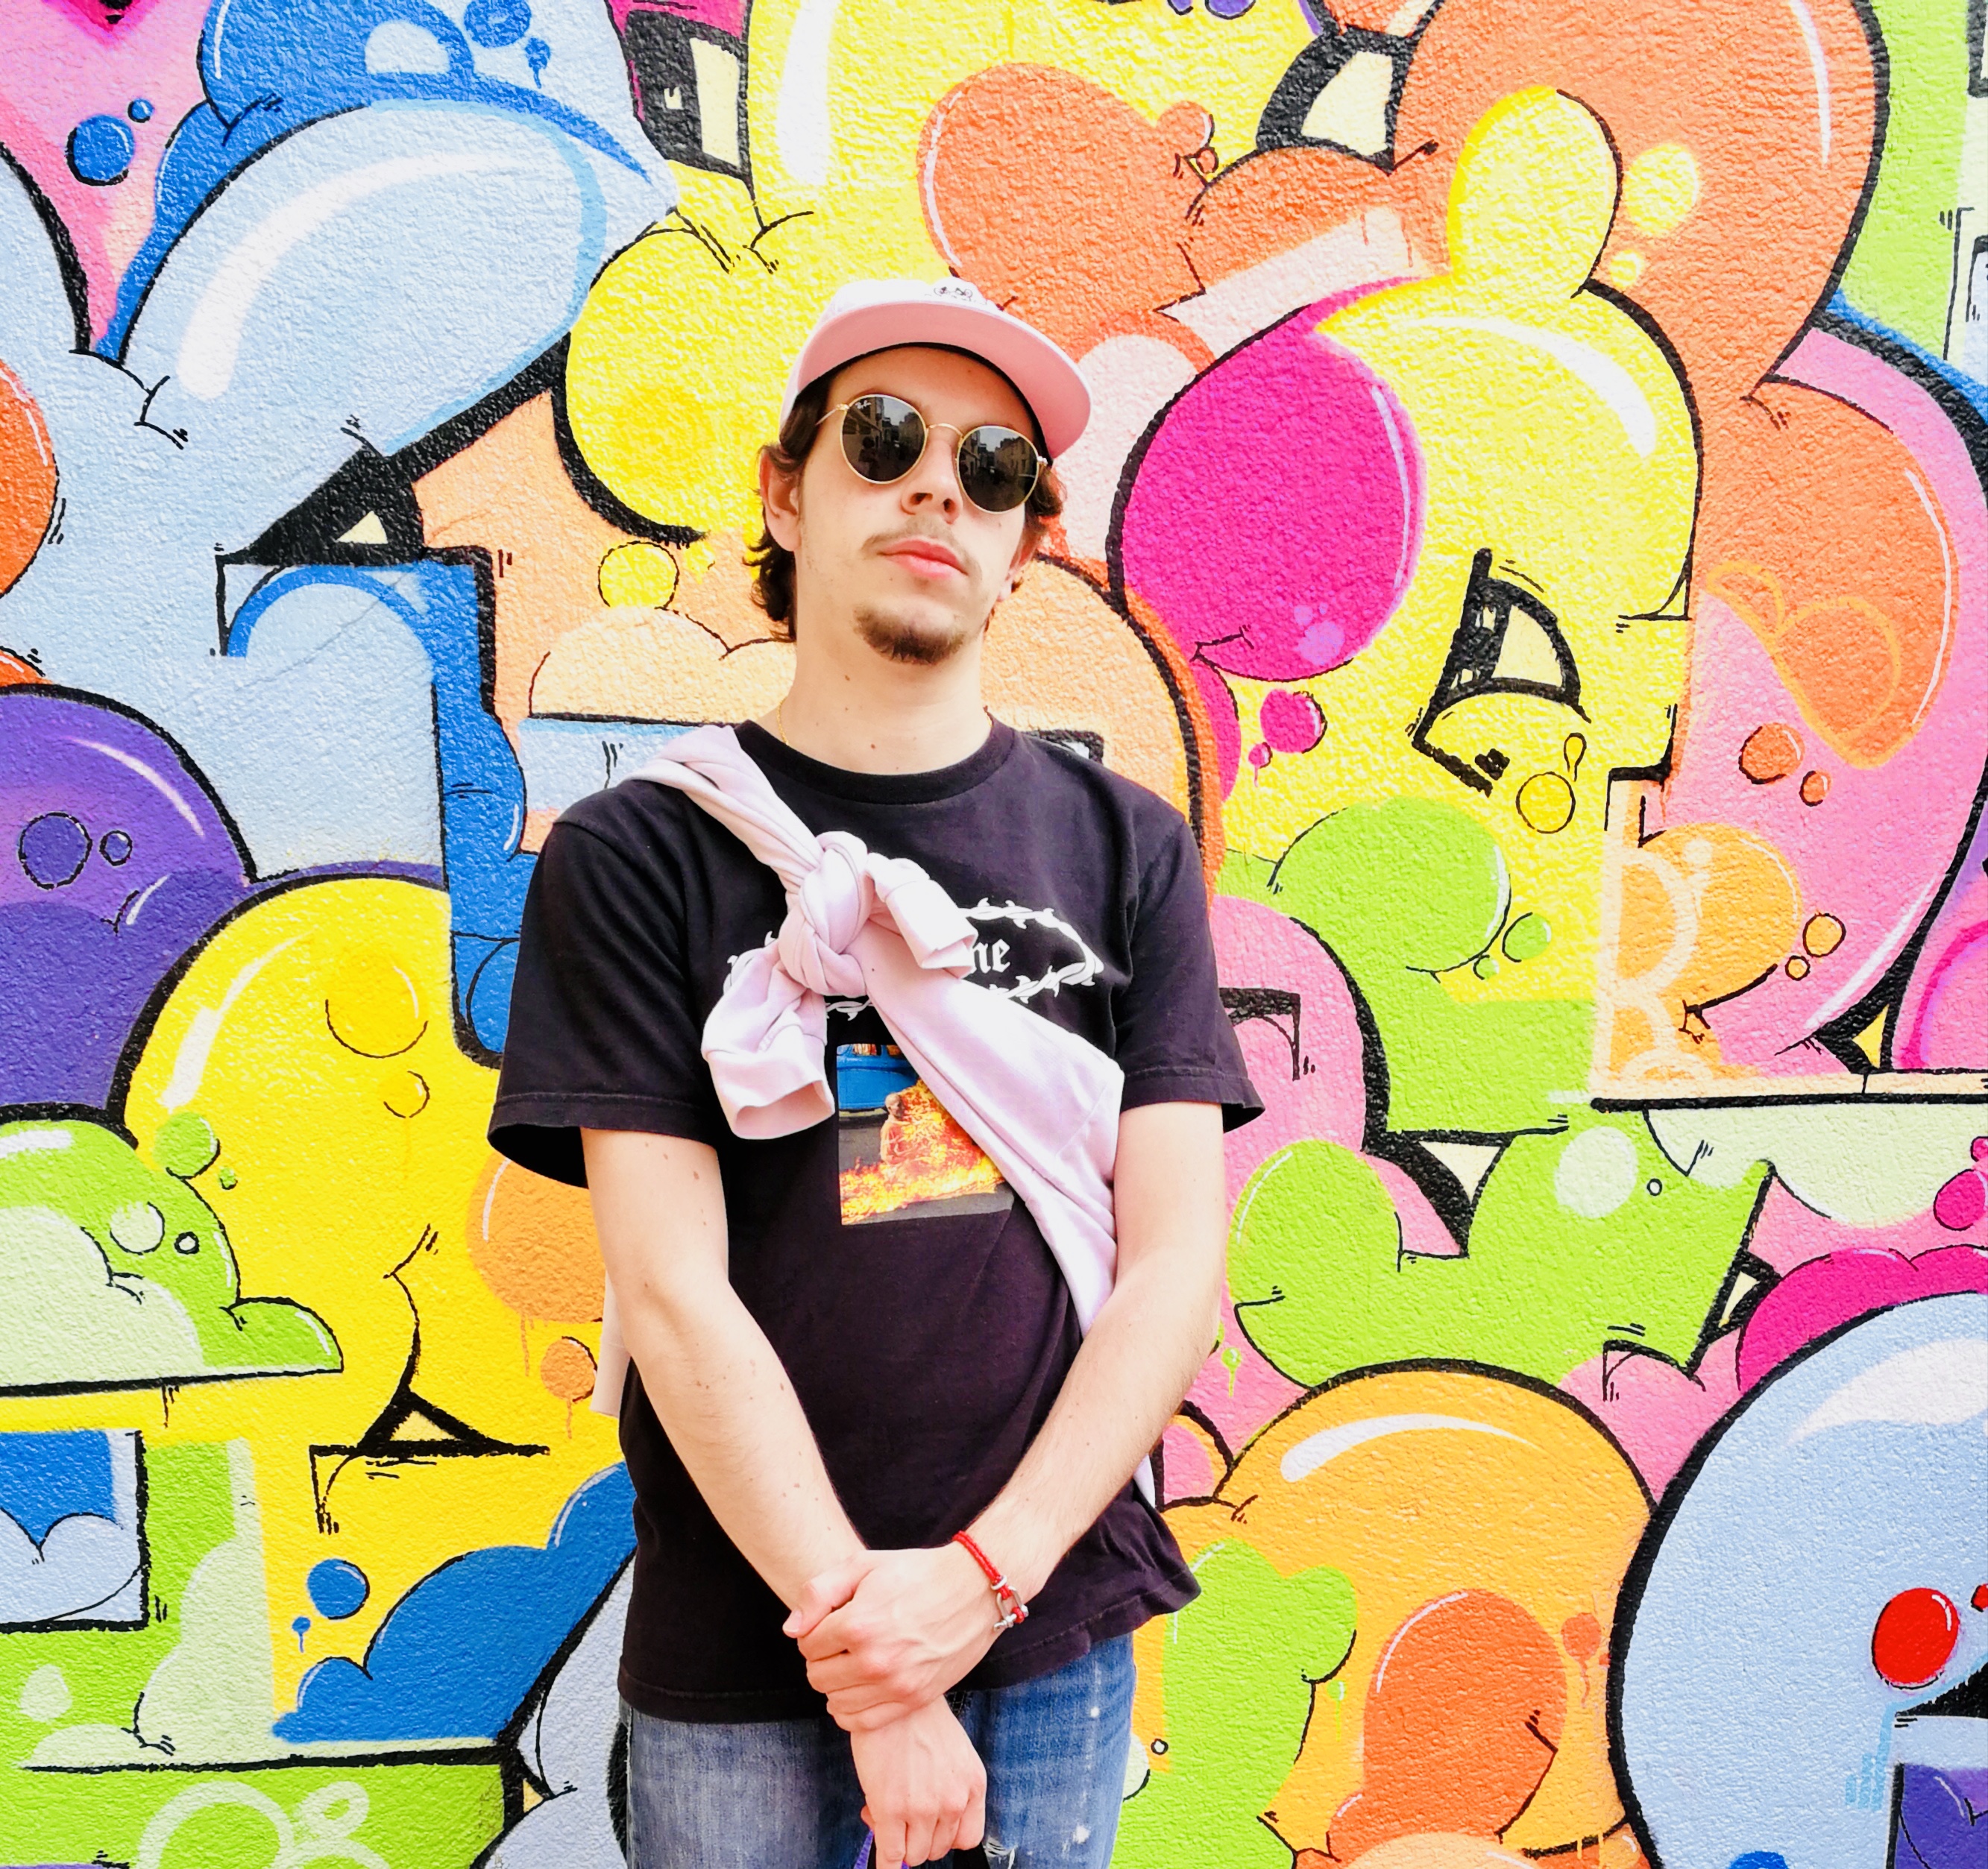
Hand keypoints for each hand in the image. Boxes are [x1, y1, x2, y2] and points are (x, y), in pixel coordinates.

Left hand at [785, 1544, 1000, 1728]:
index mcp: (859, 1625)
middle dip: (822, 1659)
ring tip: (853, 1662)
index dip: (815, 1632)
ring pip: (836, 1702)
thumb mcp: (863, 1566)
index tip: (832, 1622)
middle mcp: (875, 1661)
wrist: (973, 1590)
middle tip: (840, 1643)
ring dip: (837, 1684)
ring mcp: (896, 1685)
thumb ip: (819, 1593)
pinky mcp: (913, 1700)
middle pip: (817, 1677)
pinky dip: (851, 1710)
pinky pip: (862, 1723)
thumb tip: (792, 1630)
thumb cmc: (915, 1573)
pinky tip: (860, 1688)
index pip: (807, 1645)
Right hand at [849, 1696, 985, 1865]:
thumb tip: (925, 1817)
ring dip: (898, 1841)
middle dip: (917, 1836)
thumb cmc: (918, 1715)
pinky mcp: (890, 1810)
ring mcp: (922, 1808)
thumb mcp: (952, 1750)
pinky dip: (886, 1863)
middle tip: (900, 1814)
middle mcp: (953, 1800)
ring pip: (914, 1855)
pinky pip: (891, 1857)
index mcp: (973, 1784)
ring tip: (883, 1812)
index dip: (945, 1836)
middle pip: (938, 1848)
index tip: (929, 1828)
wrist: (892, 1692)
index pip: (968, 1837)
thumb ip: (948, 1785)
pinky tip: (881, 1856)